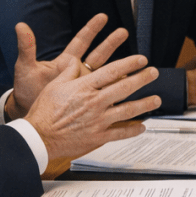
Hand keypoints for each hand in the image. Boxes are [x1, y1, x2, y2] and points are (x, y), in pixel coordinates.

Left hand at [8, 13, 127, 118]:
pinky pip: (106, 95)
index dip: (91, 29)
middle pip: (98, 54)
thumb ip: (26, 48)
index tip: (102, 17)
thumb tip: (20, 26)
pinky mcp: (89, 101)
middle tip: (124, 32)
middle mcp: (78, 73)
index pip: (81, 42)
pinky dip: (118, 92)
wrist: (31, 117)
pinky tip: (131, 90)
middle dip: (111, 42)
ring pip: (106, 74)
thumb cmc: (26, 91)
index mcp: (65, 63)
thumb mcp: (26, 69)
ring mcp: (85, 87)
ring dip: (120, 67)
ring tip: (136, 61)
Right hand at [23, 55, 161, 160]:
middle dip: (142, 79)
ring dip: (145, 104)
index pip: (112, 71)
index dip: (129, 64)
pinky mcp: (98, 136)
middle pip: (124, 87)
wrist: (39, 136)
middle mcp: (95, 102)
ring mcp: (98, 120)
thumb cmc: (44, 111)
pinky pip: (120, 133)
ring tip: (156, 99)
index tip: (141, 60)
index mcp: (84, 87)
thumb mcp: (54, 85)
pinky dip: (133, 130)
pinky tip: (142, 127)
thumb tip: (74, 60)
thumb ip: (68, 72)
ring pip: (128, 110)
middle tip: (154, 73)